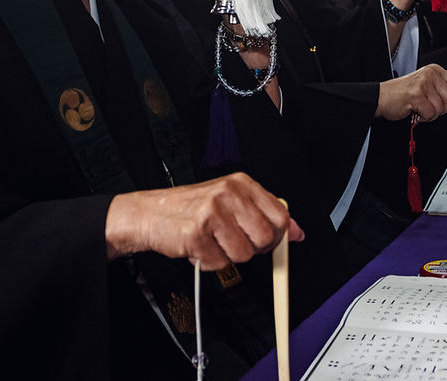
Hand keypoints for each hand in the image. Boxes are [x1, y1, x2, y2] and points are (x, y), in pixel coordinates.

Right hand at [105, 172, 303, 270]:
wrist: (149, 214)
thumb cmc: (191, 209)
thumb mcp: (232, 202)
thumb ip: (266, 215)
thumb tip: (298, 232)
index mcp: (241, 183)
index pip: (280, 216)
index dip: (276, 235)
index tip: (265, 240)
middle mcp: (228, 193)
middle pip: (265, 237)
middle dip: (252, 248)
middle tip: (233, 241)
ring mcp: (212, 212)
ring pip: (244, 254)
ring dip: (228, 256)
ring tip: (213, 242)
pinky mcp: (196, 233)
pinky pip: (219, 263)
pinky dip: (209, 262)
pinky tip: (199, 247)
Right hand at [376, 64, 446, 121]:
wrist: (381, 98)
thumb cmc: (403, 94)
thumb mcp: (428, 87)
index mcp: (435, 70)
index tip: (446, 105)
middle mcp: (430, 74)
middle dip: (443, 110)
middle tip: (430, 108)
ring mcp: (423, 83)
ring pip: (441, 108)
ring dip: (431, 114)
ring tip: (420, 109)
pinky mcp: (415, 95)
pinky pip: (430, 114)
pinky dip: (423, 118)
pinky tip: (415, 111)